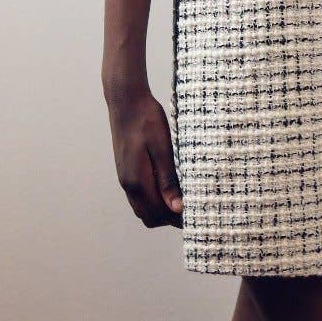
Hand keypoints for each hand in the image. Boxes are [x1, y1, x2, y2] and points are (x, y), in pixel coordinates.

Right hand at [104, 79, 183, 227]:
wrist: (126, 101)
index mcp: (137, 181)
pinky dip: (153, 200)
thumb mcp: (162, 148)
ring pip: (143, 208)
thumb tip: (176, 208)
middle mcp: (128, 185)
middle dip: (170, 218)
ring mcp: (125, 178)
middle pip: (149, 217)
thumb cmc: (147, 120)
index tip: (196, 214)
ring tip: (183, 198)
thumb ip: (168, 180)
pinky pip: (139, 197)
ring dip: (161, 210)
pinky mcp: (126, 171)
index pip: (158, 214)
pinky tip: (169, 187)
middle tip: (192, 207)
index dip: (176, 219)